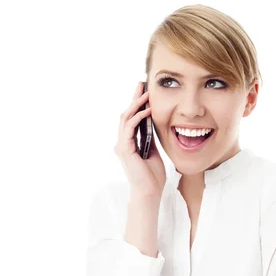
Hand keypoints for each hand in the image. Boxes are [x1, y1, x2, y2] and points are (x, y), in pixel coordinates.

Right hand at [114, 81, 165, 197]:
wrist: (150, 192)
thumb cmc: (153, 176)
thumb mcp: (154, 152)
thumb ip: (150, 138)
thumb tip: (152, 124)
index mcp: (129, 143)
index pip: (132, 119)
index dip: (137, 104)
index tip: (144, 91)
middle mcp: (123, 142)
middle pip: (127, 114)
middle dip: (134, 98)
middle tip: (142, 84)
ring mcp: (122, 145)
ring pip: (126, 118)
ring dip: (136, 104)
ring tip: (146, 93)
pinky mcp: (124, 149)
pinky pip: (130, 128)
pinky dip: (138, 118)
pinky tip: (148, 110)